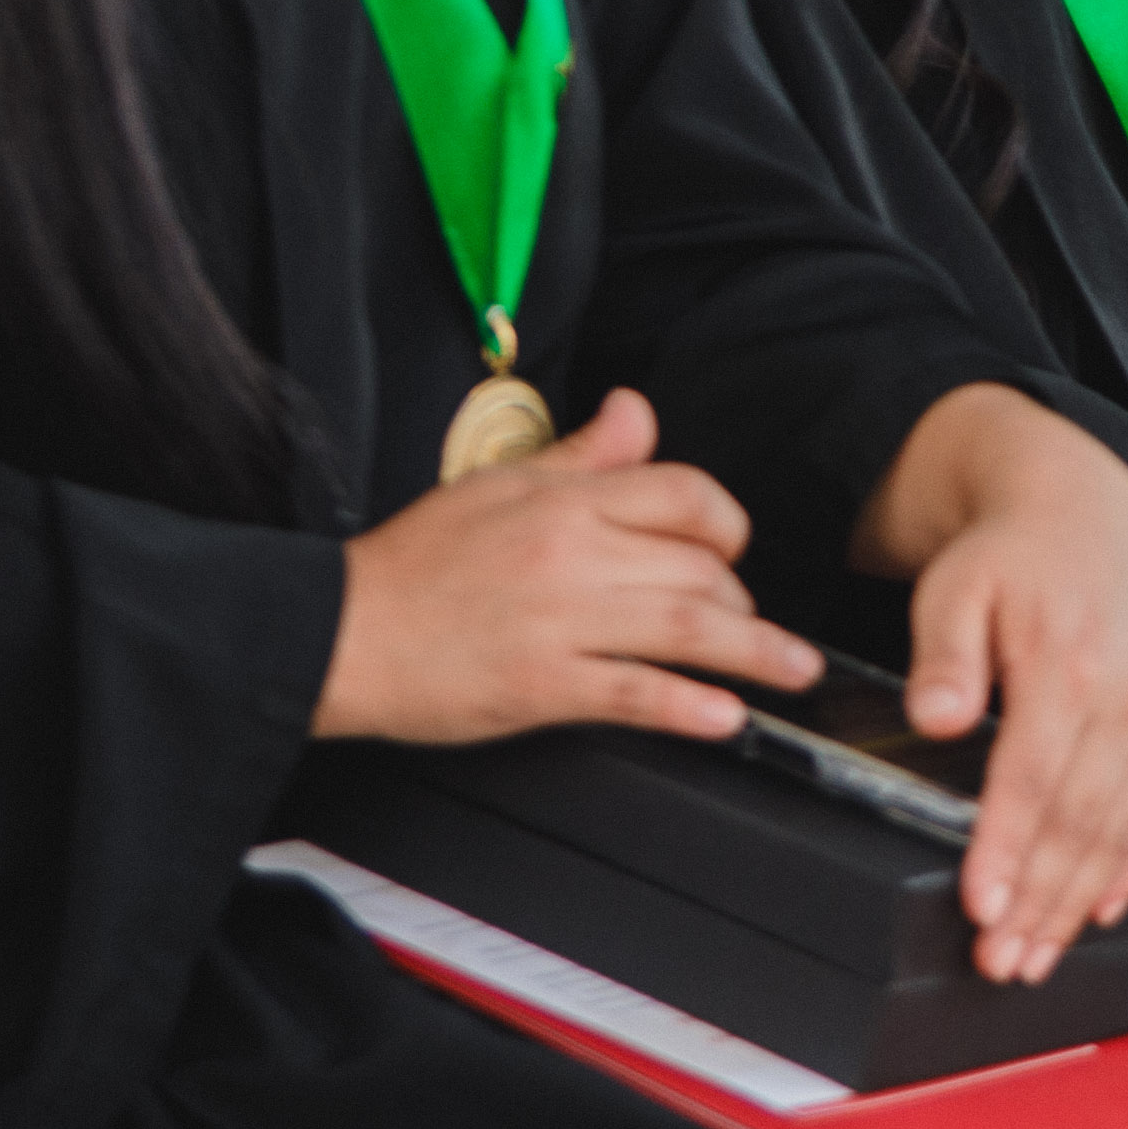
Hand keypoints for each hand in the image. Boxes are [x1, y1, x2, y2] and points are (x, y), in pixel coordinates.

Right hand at [312, 391, 817, 746]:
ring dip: (754, 654)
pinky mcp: (541, 686)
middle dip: (739, 601)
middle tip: (749, 625)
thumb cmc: (409, 564)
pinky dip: (690, 707)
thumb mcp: (496, 485)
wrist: (335, 632)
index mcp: (564, 502)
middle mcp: (572, 555)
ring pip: (686, 629)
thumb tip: (636, 412)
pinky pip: (636, 693)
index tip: (731, 551)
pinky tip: (724, 716)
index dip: (725, 526)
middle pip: (698, 568)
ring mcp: (560, 622)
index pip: (684, 495)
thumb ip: (581, 456)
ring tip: (791, 671)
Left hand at [876, 392, 1127, 983]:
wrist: (1083, 514)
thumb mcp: (954, 588)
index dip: (1006, 849)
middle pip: (1078, 822)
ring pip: (1116, 831)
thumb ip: (945, 655)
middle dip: (1040, 901)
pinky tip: (1103, 913)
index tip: (981, 906)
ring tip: (1036, 959)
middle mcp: (1123, 701)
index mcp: (1067, 667)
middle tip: (999, 962)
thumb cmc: (1006, 558)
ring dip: (1076, 904)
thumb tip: (939, 717)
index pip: (1032, 779)